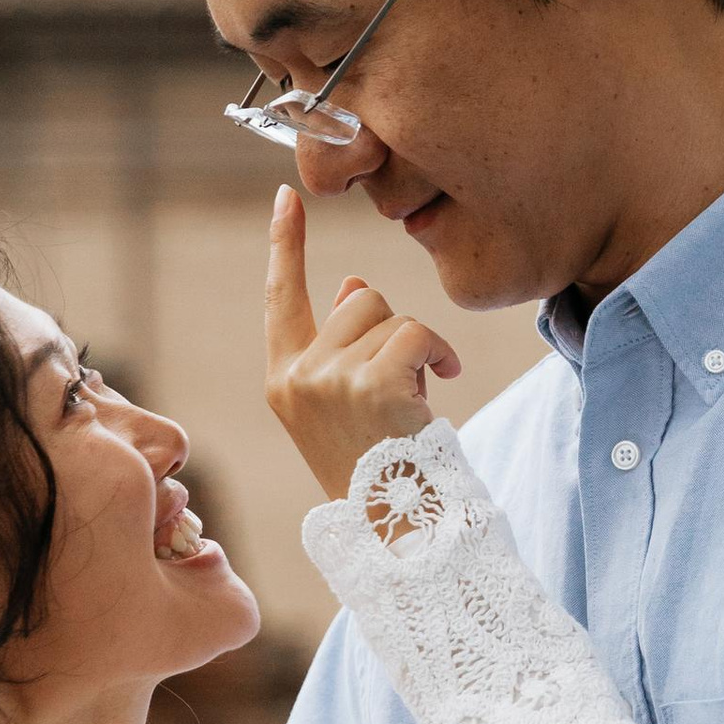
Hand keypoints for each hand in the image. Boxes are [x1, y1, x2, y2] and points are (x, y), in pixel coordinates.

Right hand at [265, 183, 461, 501]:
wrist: (394, 526)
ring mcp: (328, 379)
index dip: (286, 245)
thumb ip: (344, 344)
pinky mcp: (368, 384)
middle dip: (390, 329)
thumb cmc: (378, 465)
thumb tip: (352, 285)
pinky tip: (443, 382)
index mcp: (283, 378)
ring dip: (416, 346)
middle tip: (403, 383)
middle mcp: (296, 375)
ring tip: (418, 393)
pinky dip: (438, 352)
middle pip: (357, 299)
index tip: (288, 197)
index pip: (279, 297)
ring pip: (387, 314)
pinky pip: (414, 333)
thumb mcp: (348, 403)